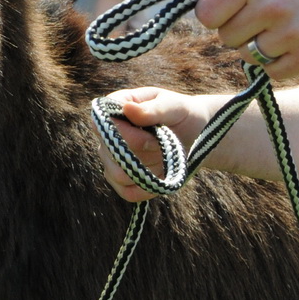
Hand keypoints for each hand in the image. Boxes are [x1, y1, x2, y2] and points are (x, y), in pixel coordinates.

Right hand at [97, 87, 216, 202]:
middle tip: (165, 144)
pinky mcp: (124, 180)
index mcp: (115, 108)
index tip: (152, 135)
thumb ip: (152, 109)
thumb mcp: (174, 107)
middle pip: (110, 152)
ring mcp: (112, 158)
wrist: (197, 134)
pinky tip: (161, 179)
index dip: (124, 134)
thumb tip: (127, 109)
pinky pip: (127, 193)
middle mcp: (108, 134)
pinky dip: (146, 189)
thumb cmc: (182, 114)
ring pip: (117, 175)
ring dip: (147, 170)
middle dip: (143, 153)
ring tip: (165, 158)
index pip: (101, 124)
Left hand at [195, 0, 298, 76]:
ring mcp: (292, 34)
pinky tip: (294, 41)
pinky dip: (278, 62)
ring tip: (283, 26)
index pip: (206, 15)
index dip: (215, 14)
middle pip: (226, 37)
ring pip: (248, 56)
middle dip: (239, 28)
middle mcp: (270, 7)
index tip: (229, 10)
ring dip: (259, 45)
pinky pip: (272, 72)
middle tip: (264, 16)